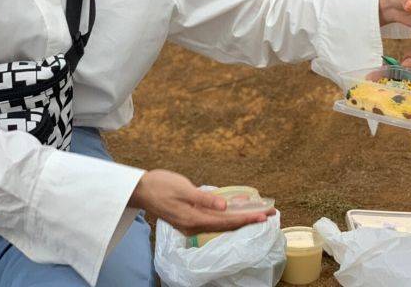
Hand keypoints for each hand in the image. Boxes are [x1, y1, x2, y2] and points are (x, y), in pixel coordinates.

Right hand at [128, 170, 273, 234]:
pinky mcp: (189, 219)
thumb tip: (224, 206)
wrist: (140, 189)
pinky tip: (236, 210)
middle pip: (226, 225)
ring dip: (240, 218)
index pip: (226, 222)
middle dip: (248, 220)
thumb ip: (204, 199)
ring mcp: (191, 224)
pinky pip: (213, 220)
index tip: (264, 217)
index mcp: (193, 219)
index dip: (246, 219)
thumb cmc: (160, 185)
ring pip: (221, 224)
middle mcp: (194, 226)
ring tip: (258, 213)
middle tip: (270, 214)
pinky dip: (227, 216)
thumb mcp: (183, 188)